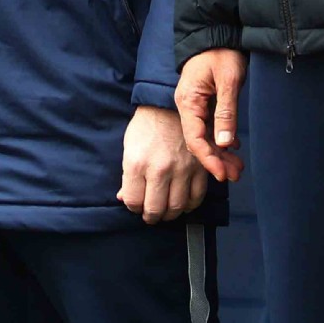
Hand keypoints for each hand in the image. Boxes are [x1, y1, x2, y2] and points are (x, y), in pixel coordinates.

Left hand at [118, 105, 208, 223]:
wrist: (168, 106)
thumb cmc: (146, 127)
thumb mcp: (129, 148)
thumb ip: (127, 177)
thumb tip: (124, 199)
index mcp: (137, 163)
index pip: (133, 201)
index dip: (133, 207)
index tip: (136, 204)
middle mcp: (160, 169)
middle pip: (155, 209)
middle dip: (151, 216)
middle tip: (150, 215)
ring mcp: (181, 169)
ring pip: (176, 207)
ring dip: (169, 214)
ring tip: (165, 211)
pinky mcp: (199, 167)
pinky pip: (196, 197)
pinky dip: (189, 205)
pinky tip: (182, 203)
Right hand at [175, 48, 247, 182]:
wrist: (216, 33)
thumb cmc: (222, 53)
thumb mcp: (228, 80)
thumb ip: (226, 112)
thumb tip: (224, 143)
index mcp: (188, 101)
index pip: (194, 138)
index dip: (208, 159)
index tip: (221, 174)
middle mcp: (188, 107)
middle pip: (199, 141)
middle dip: (216, 160)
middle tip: (235, 175)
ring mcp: (195, 106)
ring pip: (206, 136)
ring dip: (220, 153)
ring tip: (237, 168)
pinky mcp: (204, 104)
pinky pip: (210, 127)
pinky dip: (221, 140)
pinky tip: (233, 149)